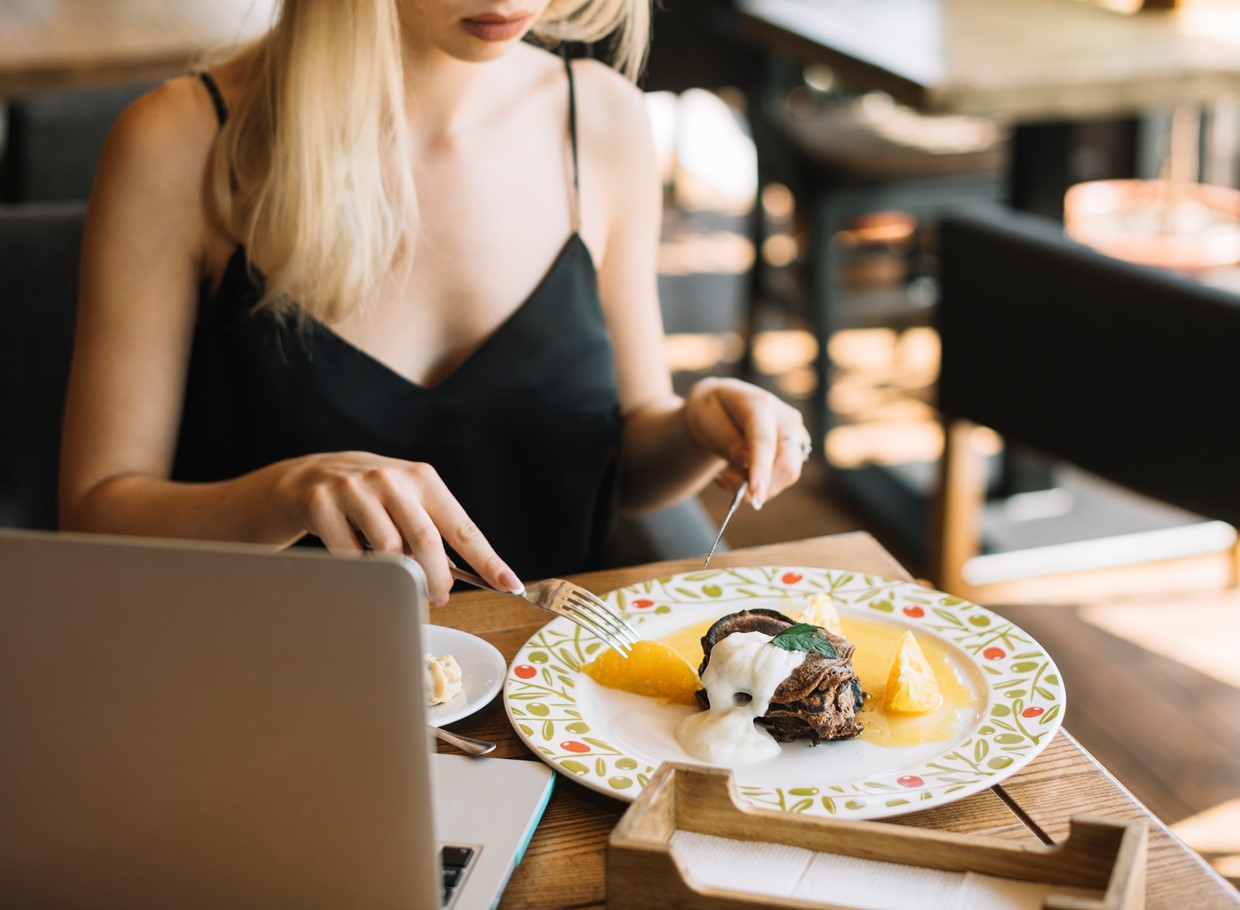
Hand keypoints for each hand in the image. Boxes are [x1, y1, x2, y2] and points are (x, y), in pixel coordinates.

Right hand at [272, 451, 521, 604]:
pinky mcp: (322, 504)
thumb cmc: (372, 497)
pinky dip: (362, 571)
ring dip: (398, 576)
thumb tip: (457, 578)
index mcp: (423, 479)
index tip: (509, 584)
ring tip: (397, 578)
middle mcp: (391, 479)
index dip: (487, 560)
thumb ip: (432, 530)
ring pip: (388, 550)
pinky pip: (350, 555)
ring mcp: (354, 490)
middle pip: (426, 541)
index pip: (462, 527)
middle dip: (437, 579)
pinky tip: (361, 562)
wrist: (308, 476)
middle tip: (439, 598)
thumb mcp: (407, 500)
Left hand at [684, 377, 810, 508]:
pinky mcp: (796, 450)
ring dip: (757, 486)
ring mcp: (796, 434)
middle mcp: (786, 418)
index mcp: (760, 405)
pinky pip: (783, 477)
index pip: (764, 441)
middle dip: (760, 487)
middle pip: (787, 464)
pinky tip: (739, 473)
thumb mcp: (706, 420)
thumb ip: (727, 440)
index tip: (756, 495)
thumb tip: (745, 462)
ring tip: (727, 474)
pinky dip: (761, 484)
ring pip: (787, 475)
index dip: (761, 469)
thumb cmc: (712, 412)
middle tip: (725, 483)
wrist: (722, 406)